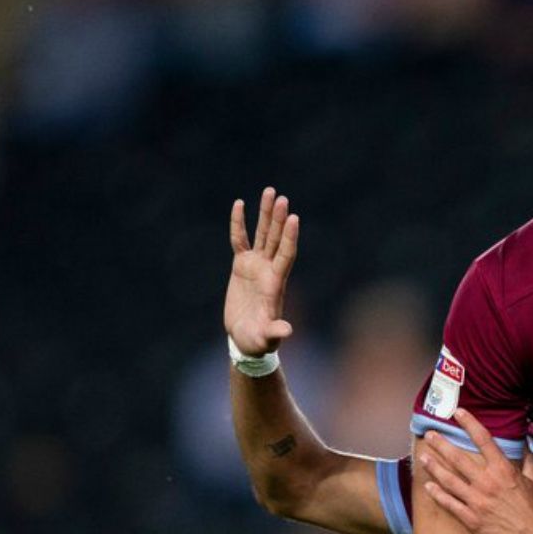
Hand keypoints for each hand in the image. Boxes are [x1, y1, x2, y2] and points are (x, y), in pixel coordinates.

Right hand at [225, 187, 299, 355]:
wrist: (246, 340)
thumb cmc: (258, 341)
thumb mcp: (266, 337)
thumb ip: (276, 332)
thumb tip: (287, 330)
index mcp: (276, 283)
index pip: (286, 255)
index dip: (289, 237)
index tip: (293, 218)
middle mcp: (269, 270)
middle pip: (276, 239)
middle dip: (277, 218)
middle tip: (280, 197)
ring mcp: (256, 266)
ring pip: (262, 235)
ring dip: (265, 214)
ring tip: (270, 192)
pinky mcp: (241, 266)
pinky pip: (239, 240)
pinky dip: (239, 224)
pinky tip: (239, 204)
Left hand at [419, 410, 532, 533]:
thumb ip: (527, 462)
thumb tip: (525, 446)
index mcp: (504, 470)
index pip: (483, 440)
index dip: (469, 423)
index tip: (458, 412)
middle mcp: (487, 482)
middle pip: (458, 458)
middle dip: (441, 444)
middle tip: (430, 435)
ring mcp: (477, 501)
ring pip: (449, 480)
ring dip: (434, 467)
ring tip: (423, 458)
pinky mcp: (472, 520)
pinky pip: (449, 504)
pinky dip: (437, 494)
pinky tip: (427, 487)